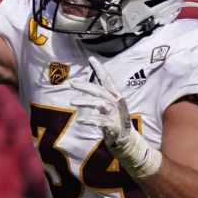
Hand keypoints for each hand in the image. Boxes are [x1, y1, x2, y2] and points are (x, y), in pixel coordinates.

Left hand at [69, 56, 161, 178]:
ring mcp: (115, 114)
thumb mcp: (109, 101)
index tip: (91, 59)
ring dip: (84, 102)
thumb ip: (101, 88)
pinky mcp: (113, 126)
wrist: (125, 138)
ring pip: (99, 104)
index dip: (100, 69)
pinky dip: (89, 120)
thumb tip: (94, 73)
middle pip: (99, 91)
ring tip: (72, 102)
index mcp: (115, 94)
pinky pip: (99, 121)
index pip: (107, 79)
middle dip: (85, 86)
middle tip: (72, 83)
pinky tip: (80, 121)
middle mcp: (116, 102)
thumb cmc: (114, 117)